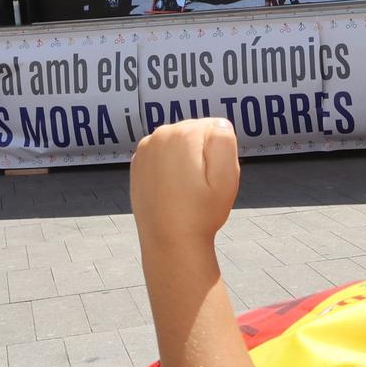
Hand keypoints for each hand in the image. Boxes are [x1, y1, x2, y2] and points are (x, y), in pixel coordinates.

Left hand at [131, 118, 239, 247]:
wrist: (170, 241)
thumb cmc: (202, 213)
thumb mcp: (227, 177)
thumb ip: (224, 141)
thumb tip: (217, 124)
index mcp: (184, 133)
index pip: (216, 128)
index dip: (220, 153)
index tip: (214, 176)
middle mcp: (160, 134)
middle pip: (196, 133)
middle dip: (203, 153)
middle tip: (201, 185)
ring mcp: (145, 148)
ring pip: (179, 143)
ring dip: (186, 159)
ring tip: (187, 188)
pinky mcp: (138, 162)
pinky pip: (163, 155)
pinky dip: (170, 166)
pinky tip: (173, 188)